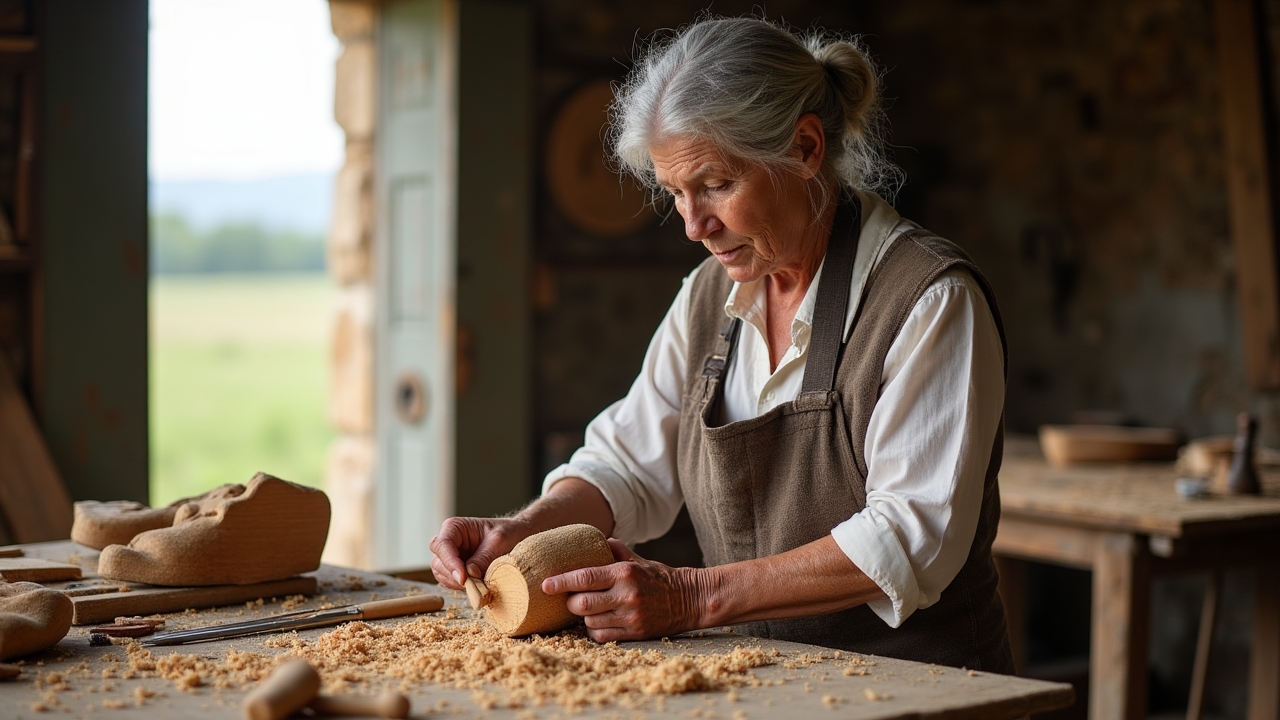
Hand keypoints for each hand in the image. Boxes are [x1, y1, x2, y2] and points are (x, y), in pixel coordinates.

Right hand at [429, 516, 530, 590]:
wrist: (515, 536)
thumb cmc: (507, 532)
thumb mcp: (499, 541)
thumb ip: (484, 557)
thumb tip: (469, 573)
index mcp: (454, 527)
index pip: (442, 545)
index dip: (450, 563)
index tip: (463, 578)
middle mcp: (448, 541)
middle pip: (438, 561)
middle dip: (453, 575)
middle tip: (473, 584)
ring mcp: (449, 556)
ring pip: (440, 573)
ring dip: (456, 583)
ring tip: (478, 584)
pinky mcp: (454, 569)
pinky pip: (449, 581)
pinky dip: (459, 587)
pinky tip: (475, 585)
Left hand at [542, 539, 707, 641]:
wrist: (690, 599)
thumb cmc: (659, 577)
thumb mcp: (638, 560)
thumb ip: (615, 550)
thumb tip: (594, 540)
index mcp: (624, 573)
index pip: (585, 578)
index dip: (561, 582)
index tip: (545, 585)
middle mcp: (626, 595)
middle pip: (582, 604)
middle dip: (570, 603)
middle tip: (570, 599)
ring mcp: (630, 616)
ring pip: (589, 621)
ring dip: (582, 617)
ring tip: (585, 610)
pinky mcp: (635, 633)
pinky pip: (602, 635)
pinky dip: (594, 630)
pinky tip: (597, 621)